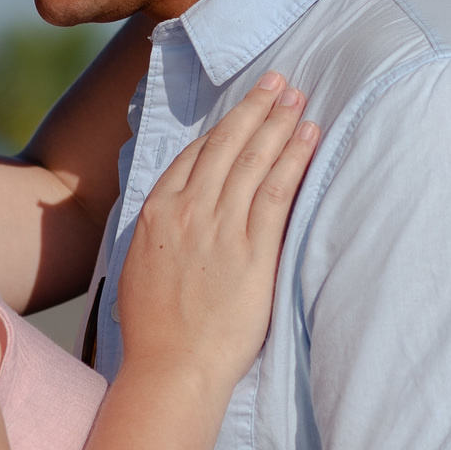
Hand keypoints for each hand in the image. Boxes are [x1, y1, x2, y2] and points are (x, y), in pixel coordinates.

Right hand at [113, 71, 316, 389]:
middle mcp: (187, 211)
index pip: (194, 155)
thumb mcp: (141, 269)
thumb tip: (171, 219)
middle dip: (255, 108)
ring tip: (298, 97)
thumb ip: (160, 235)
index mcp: (157, 212)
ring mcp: (220, 228)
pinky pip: (277, 191)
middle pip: (226, 145)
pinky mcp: (252, 250)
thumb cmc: (155, 331)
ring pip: (253, 160)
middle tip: (279, 81)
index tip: (244, 109)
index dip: (223, 127)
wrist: (172, 368)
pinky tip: (309, 136)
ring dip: (279, 123)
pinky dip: (294, 158)